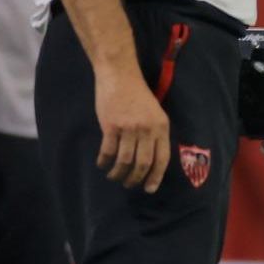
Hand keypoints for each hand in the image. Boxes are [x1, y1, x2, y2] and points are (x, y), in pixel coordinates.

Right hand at [95, 68, 169, 192]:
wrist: (119, 74)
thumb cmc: (136, 93)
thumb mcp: (154, 112)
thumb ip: (154, 133)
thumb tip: (150, 158)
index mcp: (161, 127)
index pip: (162, 159)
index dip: (155, 177)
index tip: (149, 189)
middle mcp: (147, 129)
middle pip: (143, 163)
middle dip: (135, 178)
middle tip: (128, 185)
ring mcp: (129, 128)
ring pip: (125, 160)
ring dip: (118, 173)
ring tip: (113, 177)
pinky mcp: (111, 125)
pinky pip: (108, 150)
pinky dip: (104, 161)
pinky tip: (102, 164)